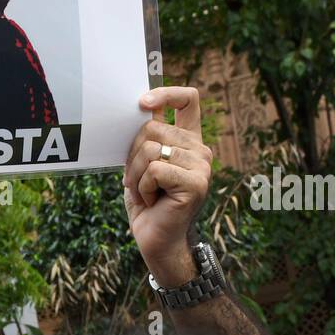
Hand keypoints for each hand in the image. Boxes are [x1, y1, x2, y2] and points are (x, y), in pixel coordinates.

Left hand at [124, 86, 213, 286]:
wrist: (156, 241)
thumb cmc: (147, 204)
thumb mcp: (141, 166)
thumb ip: (144, 139)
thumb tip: (136, 110)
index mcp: (188, 141)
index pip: (189, 100)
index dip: (166, 93)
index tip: (142, 103)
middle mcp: (199, 149)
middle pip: (152, 128)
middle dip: (132, 156)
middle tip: (138, 181)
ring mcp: (201, 166)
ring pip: (150, 150)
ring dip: (136, 175)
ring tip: (146, 193)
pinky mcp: (196, 183)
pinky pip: (155, 170)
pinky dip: (143, 188)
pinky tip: (152, 201)